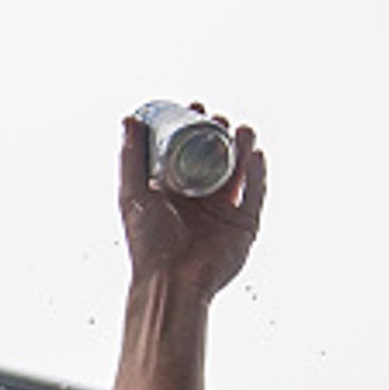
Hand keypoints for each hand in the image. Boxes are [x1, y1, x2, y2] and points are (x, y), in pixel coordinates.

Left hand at [119, 106, 266, 303]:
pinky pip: (255, 194)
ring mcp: (223, 212)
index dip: (193, 127)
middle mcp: (200, 199)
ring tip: (241, 131)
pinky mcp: (244, 226)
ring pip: (239, 171)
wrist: (171, 281)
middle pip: (216, 157)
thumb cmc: (148, 243)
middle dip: (220, 134)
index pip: (187, 151)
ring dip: (242, 148)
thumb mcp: (133, 194)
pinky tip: (256, 154)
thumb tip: (130, 118)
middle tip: (218, 119)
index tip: (195, 108)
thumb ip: (132, 157)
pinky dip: (258, 173)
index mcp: (174, 191)